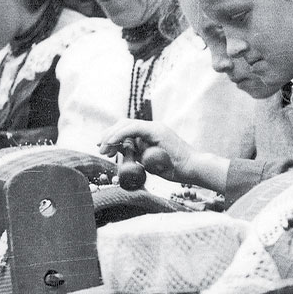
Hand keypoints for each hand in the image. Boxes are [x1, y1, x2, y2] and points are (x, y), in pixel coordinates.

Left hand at [99, 119, 230, 192]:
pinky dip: (120, 134)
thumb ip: (137, 155)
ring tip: (103, 146)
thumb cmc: (176, 169)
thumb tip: (121, 152)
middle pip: (124, 124)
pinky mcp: (157, 131)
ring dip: (112, 135)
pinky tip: (111, 142)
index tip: (103, 148)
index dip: (113, 137)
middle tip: (99, 147)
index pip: (127, 130)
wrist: (193, 169)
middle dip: (109, 135)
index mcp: (151, 134)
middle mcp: (152, 128)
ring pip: (127, 124)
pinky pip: (133, 129)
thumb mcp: (150, 162)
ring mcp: (155, 128)